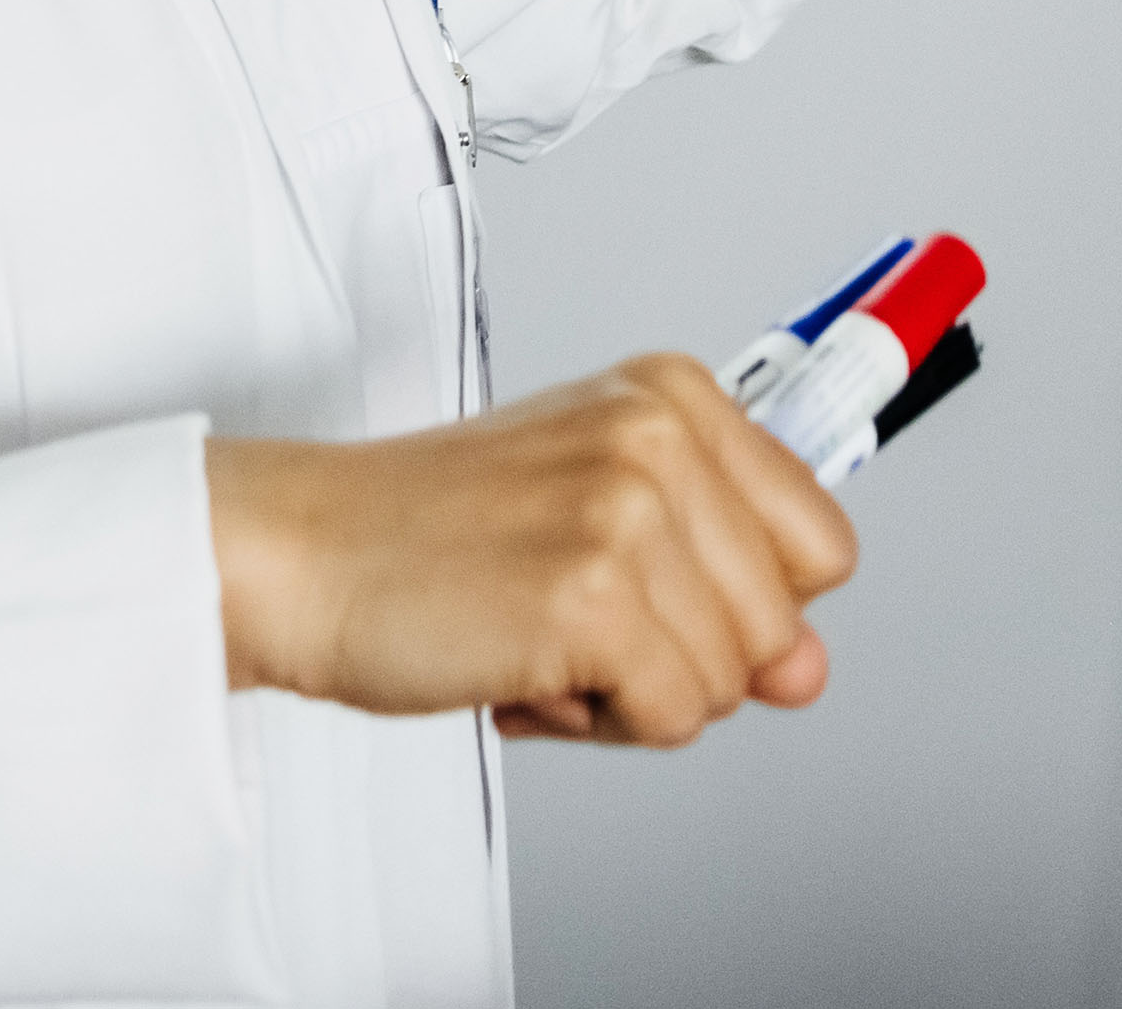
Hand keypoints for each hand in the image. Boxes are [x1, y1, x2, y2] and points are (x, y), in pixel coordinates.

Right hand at [203, 357, 861, 744]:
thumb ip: (721, 584)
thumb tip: (809, 670)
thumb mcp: (598, 521)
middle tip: (570, 618)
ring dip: (633, 694)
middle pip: (782, 623)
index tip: (658, 594)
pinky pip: (673, 717)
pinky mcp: (595, 595)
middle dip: (682, 656)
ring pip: (731, 681)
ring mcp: (629, 509)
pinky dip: (597, 724)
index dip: (743, 602)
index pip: (820, 541)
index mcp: (674, 395)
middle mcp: (662, 434)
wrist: (301, 554)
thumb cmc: (428, 536)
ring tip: (538, 636)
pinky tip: (524, 670)